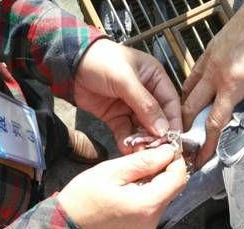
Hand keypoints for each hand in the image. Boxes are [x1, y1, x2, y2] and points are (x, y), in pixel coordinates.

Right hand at [57, 145, 186, 228]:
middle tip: (141, 159)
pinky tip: (127, 191)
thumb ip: (143, 161)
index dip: (174, 160)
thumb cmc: (82, 199)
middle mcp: (152, 221)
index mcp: (146, 205)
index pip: (178, 178)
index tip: (161, 149)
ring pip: (163, 198)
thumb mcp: (111, 171)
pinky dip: (146, 196)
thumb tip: (167, 152)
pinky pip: (153, 209)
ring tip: (129, 177)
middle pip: (172, 189)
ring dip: (153, 183)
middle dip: (162, 170)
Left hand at [75, 39, 181, 153]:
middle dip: (156, 135)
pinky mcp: (116, 116)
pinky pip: (125, 131)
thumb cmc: (100, 61)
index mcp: (155, 78)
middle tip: (155, 150)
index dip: (173, 122)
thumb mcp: (126, 80)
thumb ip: (145, 105)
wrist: (69, 64)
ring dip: (141, 141)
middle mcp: (146, 93)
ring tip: (139, 151)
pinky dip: (126, 141)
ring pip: (141, 128)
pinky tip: (126, 148)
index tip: (174, 140)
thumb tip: (163, 129)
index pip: (170, 103)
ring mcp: (130, 106)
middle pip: (157, 119)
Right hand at [182, 0, 243, 167]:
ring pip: (188, 92)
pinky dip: (190, 92)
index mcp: (233, 82)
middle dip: (188, 131)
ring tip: (190, 128)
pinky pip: (193, 76)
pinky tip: (196, 99)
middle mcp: (215, 72)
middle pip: (191, 109)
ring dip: (186, 112)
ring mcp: (210, 59)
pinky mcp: (211, 50)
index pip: (213, 122)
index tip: (202, 159)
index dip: (207, 144)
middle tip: (190, 147)